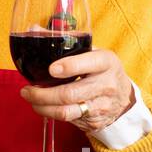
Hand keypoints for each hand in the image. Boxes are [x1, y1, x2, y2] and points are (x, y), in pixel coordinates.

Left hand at [19, 49, 134, 134]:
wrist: (124, 98)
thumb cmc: (102, 70)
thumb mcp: (92, 51)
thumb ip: (65, 41)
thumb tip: (34, 30)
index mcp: (106, 62)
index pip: (89, 64)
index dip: (69, 67)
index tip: (51, 69)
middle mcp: (106, 84)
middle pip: (70, 93)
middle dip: (43, 94)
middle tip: (27, 90)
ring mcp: (100, 106)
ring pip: (66, 112)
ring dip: (42, 107)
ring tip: (30, 99)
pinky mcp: (94, 121)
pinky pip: (68, 120)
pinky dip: (51, 114)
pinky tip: (43, 107)